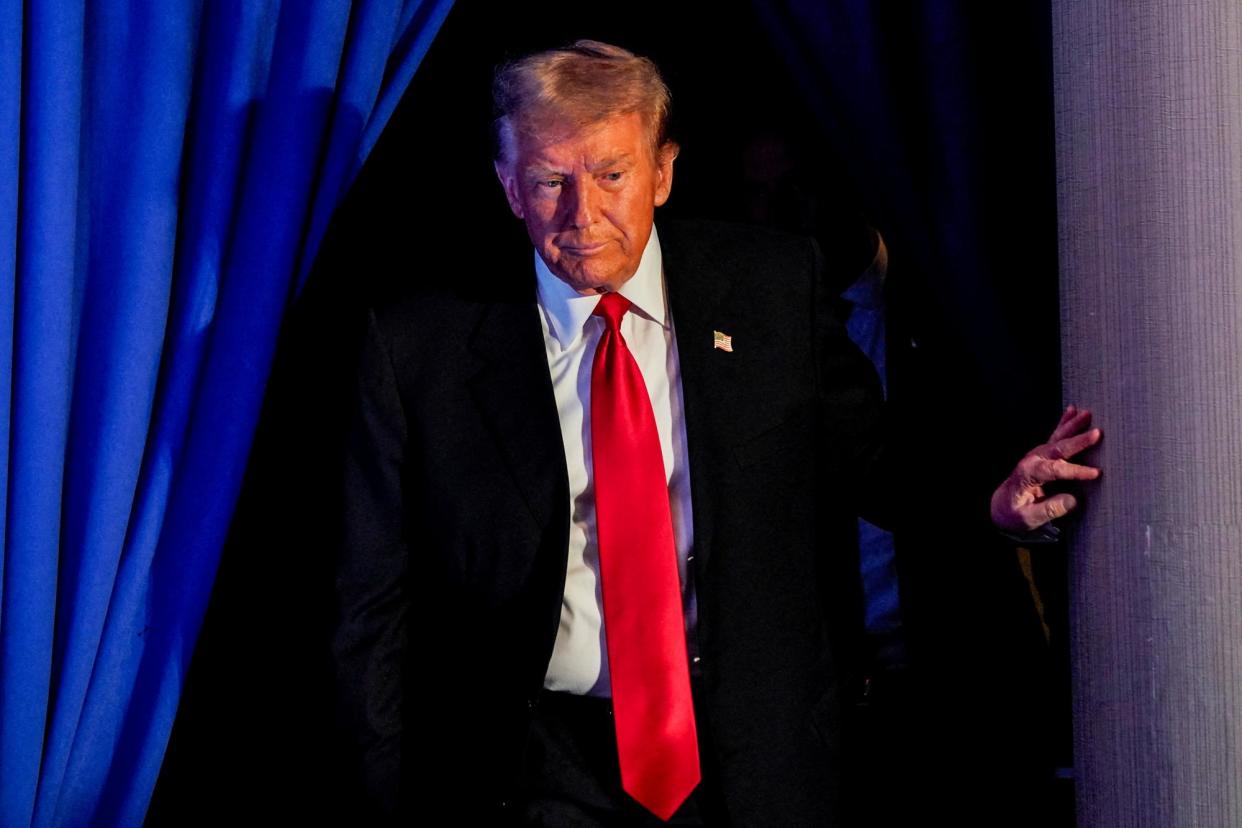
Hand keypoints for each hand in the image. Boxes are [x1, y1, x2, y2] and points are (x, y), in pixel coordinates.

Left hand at [990, 405, 1100, 533]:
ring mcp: (1037, 454)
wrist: (1002, 505)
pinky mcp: (1042, 453)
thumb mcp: (1028, 518)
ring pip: (1057, 437)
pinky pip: (1055, 435)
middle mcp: (1033, 460)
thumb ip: (1049, 510)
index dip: (1075, 471)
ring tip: (1088, 414)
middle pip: (1058, 449)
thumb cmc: (1015, 512)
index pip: (1055, 470)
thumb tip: (1072, 501)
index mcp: (1028, 475)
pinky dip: (1065, 422)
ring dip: (1073, 425)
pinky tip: (1073, 410)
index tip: (1095, 473)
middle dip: (1078, 441)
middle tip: (1097, 433)